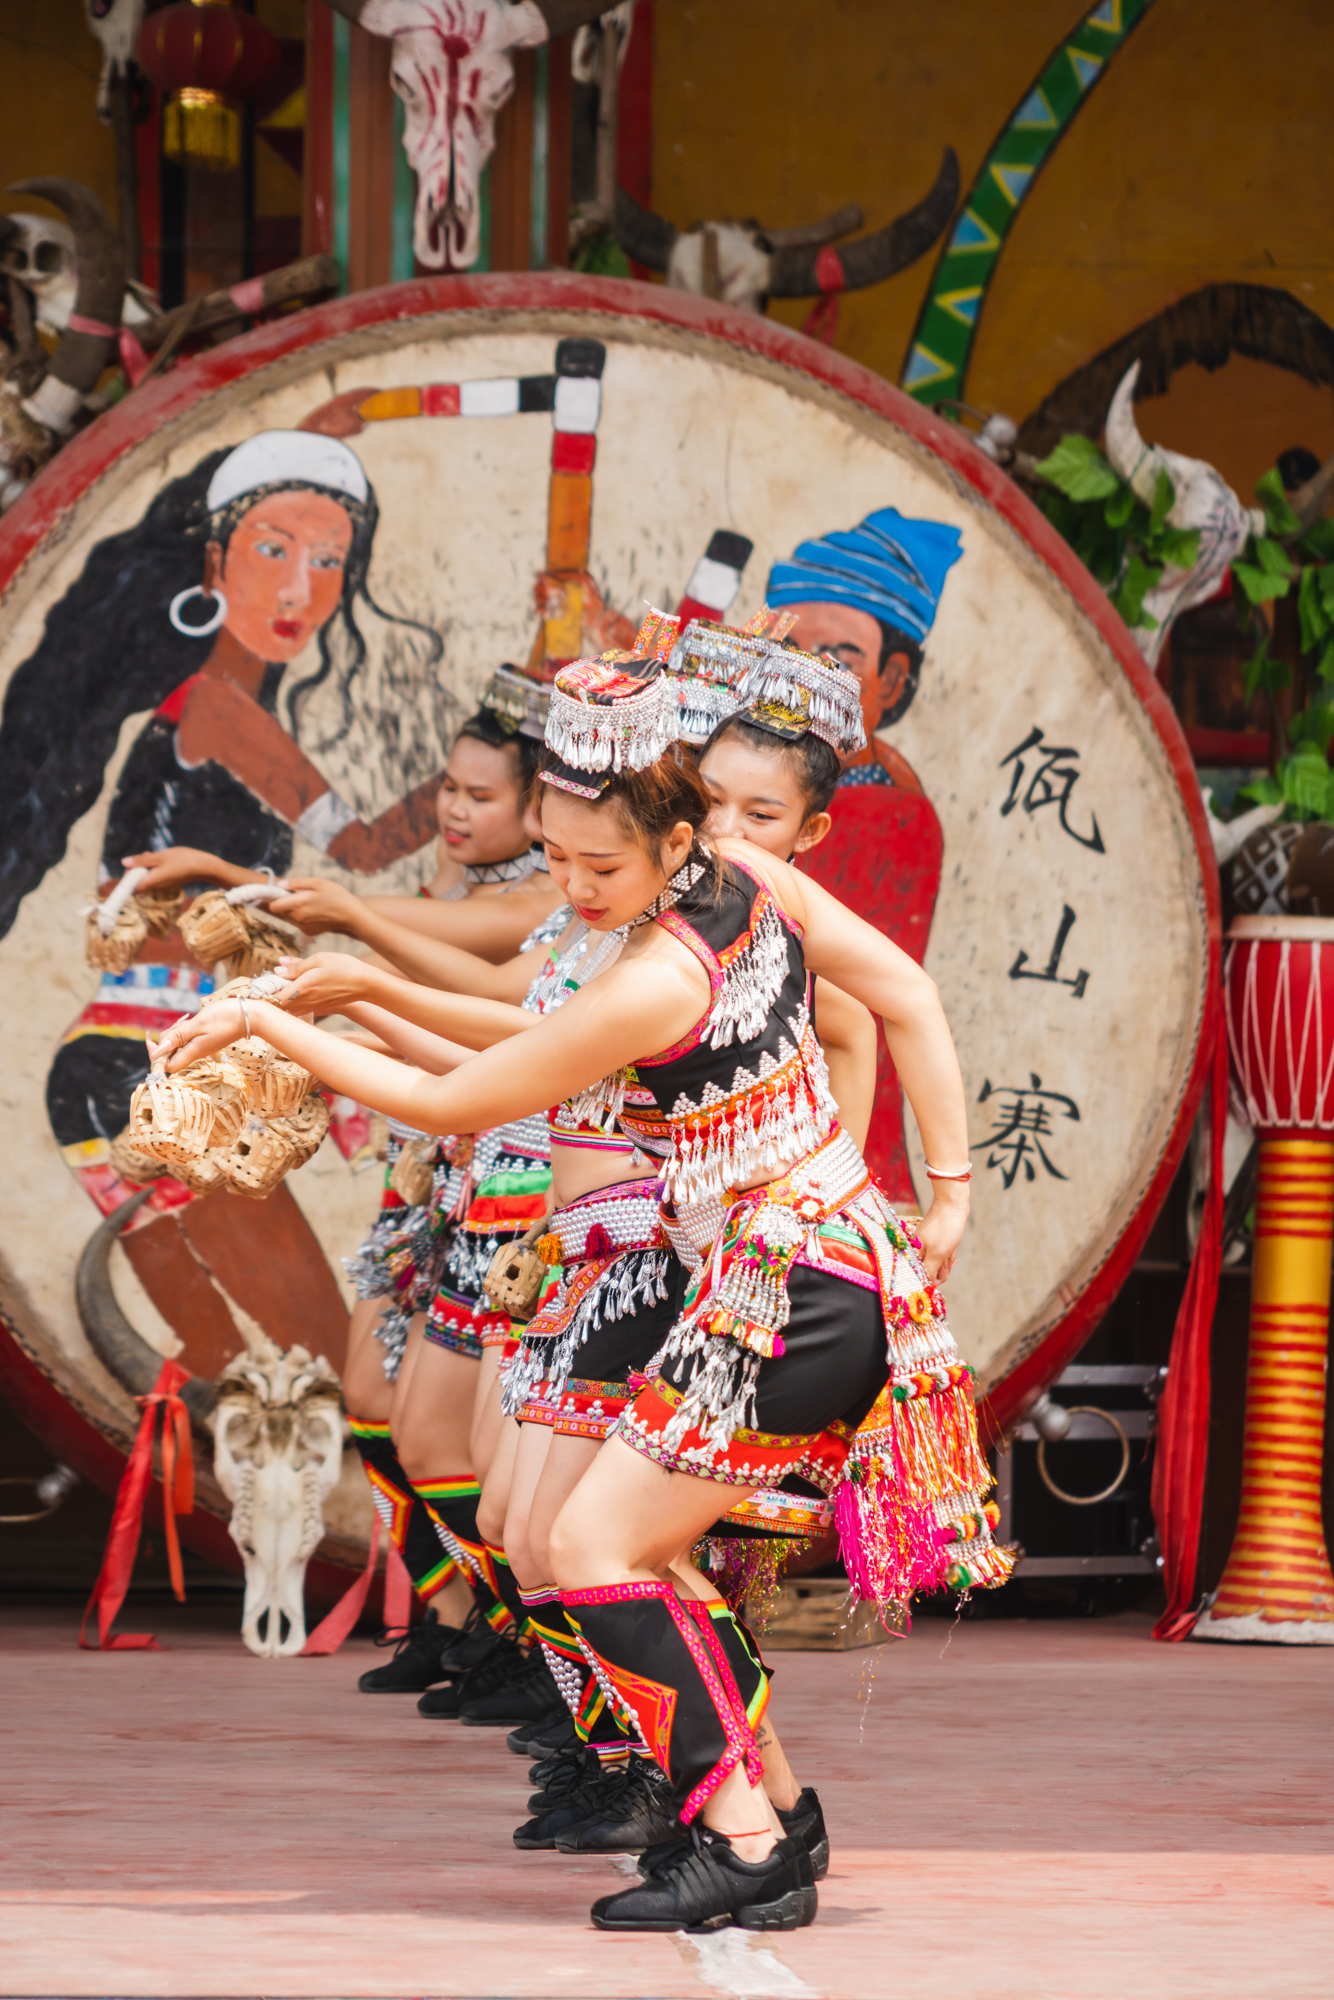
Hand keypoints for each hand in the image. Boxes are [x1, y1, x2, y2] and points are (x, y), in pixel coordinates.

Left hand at [120, 847, 246, 892]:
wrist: (205, 867)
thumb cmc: (183, 860)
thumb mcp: (161, 856)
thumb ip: (142, 860)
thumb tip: (124, 862)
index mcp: (153, 881)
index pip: (132, 888)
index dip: (127, 880)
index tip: (128, 868)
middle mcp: (157, 886)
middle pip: (139, 882)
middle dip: (136, 870)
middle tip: (141, 857)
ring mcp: (164, 884)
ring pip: (148, 878)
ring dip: (146, 867)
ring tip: (151, 854)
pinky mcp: (170, 881)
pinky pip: (156, 876)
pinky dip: (154, 868)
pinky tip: (160, 858)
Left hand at [147, 998, 245, 1070]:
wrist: (250, 1016)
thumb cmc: (226, 1018)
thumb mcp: (199, 1024)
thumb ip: (178, 1037)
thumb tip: (158, 1051)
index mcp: (193, 1051)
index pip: (167, 1066)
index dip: (156, 1055)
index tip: (153, 1038)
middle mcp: (195, 1052)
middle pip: (170, 1055)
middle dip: (165, 1040)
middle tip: (177, 1024)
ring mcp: (200, 1047)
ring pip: (178, 1046)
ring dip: (175, 1033)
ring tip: (186, 1020)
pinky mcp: (205, 1040)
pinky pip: (187, 1040)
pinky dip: (183, 1031)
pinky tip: (190, 1021)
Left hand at [268, 877, 362, 936]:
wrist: (351, 915)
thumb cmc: (336, 895)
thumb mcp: (318, 882)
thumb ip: (296, 883)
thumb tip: (280, 885)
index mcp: (299, 903)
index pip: (273, 906)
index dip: (275, 897)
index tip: (281, 892)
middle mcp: (298, 917)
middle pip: (280, 911)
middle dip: (285, 902)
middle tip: (300, 895)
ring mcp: (303, 926)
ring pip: (288, 917)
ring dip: (293, 910)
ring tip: (309, 903)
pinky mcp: (308, 931)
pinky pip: (297, 923)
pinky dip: (301, 917)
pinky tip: (314, 912)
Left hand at [269, 951, 372, 1014]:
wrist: (366, 984)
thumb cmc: (344, 968)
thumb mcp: (319, 959)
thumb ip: (296, 965)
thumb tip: (278, 967)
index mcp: (302, 988)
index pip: (273, 996)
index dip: (264, 991)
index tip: (261, 983)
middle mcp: (305, 1001)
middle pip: (277, 1005)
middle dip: (270, 995)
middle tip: (269, 983)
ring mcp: (311, 1006)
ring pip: (286, 1008)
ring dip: (280, 999)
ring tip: (281, 985)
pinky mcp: (318, 1008)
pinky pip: (297, 1009)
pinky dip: (291, 1002)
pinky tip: (295, 990)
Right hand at [914, 1179, 968, 1282]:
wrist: (952, 1204)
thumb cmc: (944, 1228)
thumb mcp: (938, 1254)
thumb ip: (929, 1271)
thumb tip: (923, 1287)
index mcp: (911, 1254)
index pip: (918, 1277)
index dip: (931, 1280)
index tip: (941, 1273)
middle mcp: (914, 1252)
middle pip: (927, 1272)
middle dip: (940, 1269)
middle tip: (946, 1257)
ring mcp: (923, 1247)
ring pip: (935, 1265)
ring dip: (945, 1261)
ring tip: (949, 1250)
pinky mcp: (931, 1243)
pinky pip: (938, 1256)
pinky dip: (946, 1255)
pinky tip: (951, 1249)